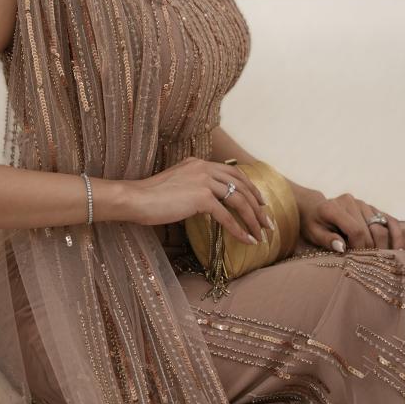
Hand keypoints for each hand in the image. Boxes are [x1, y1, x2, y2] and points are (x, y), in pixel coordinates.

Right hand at [128, 156, 275, 247]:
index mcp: (199, 163)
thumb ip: (194, 187)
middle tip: (268, 222)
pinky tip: (247, 240)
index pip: (234, 173)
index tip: (260, 203)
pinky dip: (239, 230)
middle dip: (258, 206)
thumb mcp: (177, 184)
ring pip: (239, 201)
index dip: (250, 188)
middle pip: (242, 186)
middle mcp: (204, 168)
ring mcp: (203, 181)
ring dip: (253, 219)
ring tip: (262, 235)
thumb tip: (209, 203)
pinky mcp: (201, 198)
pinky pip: (226, 216)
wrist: (136, 198)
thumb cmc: (150, 197)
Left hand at [294, 185, 404, 251]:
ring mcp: (363, 203)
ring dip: (384, 245)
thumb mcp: (313, 233)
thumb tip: (342, 248)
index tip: (357, 260)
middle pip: (370, 230)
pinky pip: (390, 220)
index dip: (360, 248)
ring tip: (383, 260)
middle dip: (372, 249)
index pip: (355, 230)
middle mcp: (350, 201)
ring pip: (382, 226)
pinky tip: (399, 248)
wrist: (314, 208)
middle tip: (370, 264)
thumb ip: (327, 239)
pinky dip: (396, 234)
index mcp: (333, 207)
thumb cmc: (313, 224)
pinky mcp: (372, 208)